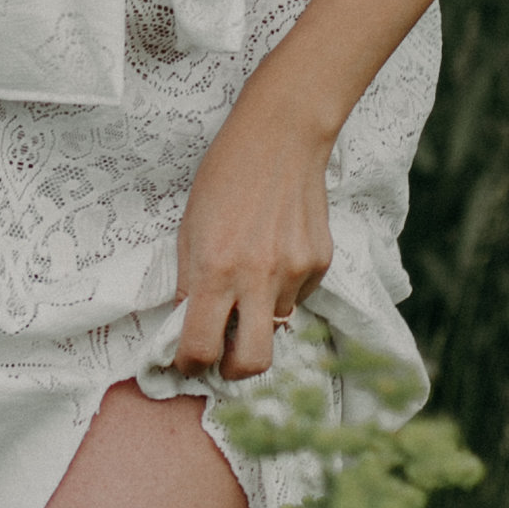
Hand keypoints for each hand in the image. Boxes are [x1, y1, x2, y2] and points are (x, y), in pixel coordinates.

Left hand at [169, 69, 335, 381]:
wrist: (280, 137)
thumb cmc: (224, 176)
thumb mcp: (190, 228)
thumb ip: (190, 280)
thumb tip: (190, 324)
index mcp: (216, 270)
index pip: (201, 347)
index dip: (190, 365)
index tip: (187, 361)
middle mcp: (258, 278)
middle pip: (251, 362)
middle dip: (234, 370)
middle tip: (223, 356)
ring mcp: (295, 272)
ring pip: (277, 326)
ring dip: (261, 318)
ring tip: (251, 278)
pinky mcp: (321, 263)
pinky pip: (299, 297)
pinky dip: (283, 289)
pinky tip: (275, 253)